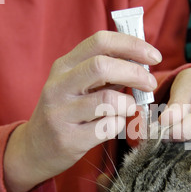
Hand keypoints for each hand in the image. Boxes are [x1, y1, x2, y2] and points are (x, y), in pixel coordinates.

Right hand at [4, 31, 160, 191]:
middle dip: (135, 73)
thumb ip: (103, 72)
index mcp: (63, 67)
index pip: (100, 42)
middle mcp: (58, 87)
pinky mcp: (69, 139)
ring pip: (108, 100)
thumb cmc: (65, 112)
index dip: (132, 45)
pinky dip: (119, 124)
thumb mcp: (75, 85)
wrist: (35, 149)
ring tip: (129, 108)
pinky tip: (113, 125)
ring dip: (129, 103)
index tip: (154, 56)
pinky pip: (108, 127)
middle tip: (150, 83)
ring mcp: (61, 114)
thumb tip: (141, 61)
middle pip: (103, 66)